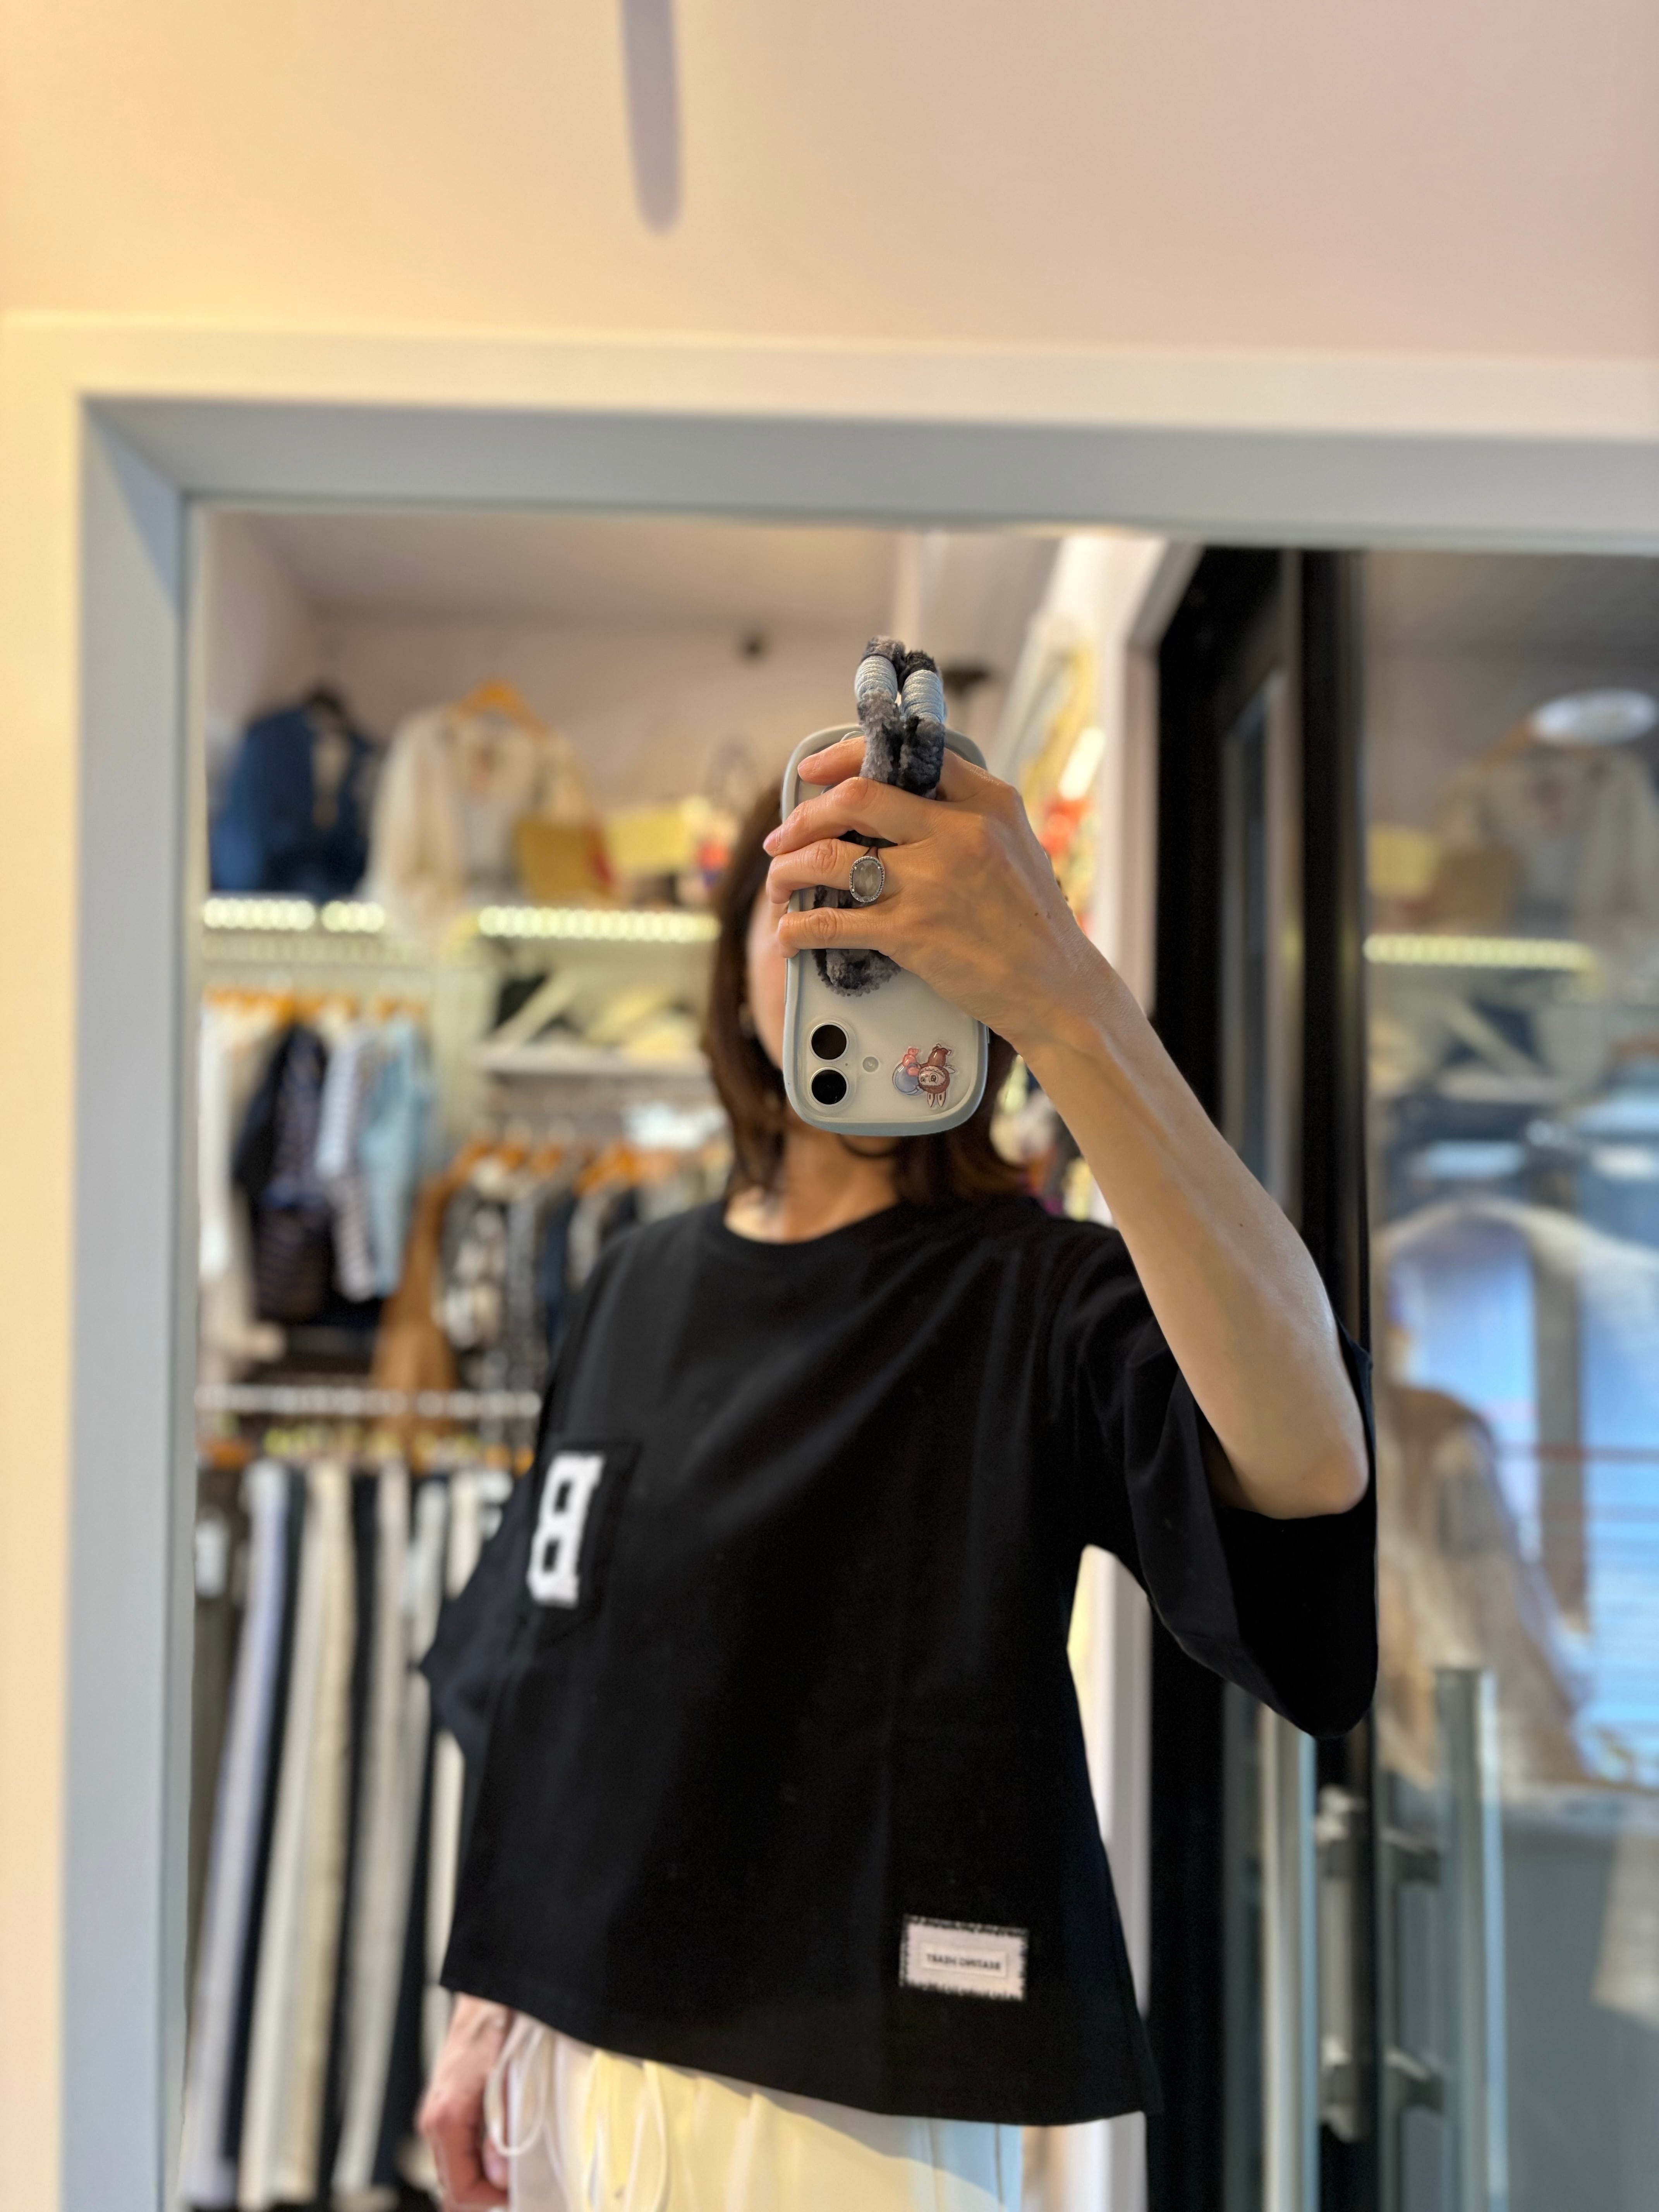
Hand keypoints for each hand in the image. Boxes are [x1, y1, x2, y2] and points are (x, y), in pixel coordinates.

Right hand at [420, 1996, 513, 2209]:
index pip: (460, 2191)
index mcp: (446, 2121)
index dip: (490, 2201)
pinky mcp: (445, 2105)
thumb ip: (502, 2131)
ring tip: (515, 2167)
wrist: (489, 1991)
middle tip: (520, 2185)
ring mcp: (436, 2114)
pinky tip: (500, 2147)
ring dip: (481, 2176)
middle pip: (452, 2186)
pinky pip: (456, 2149)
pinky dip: (475, 2158)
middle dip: (484, 2194)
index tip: (521, 2193)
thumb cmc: (500, 2027)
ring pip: (453, 2170)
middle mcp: (434, 2123)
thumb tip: (499, 2176)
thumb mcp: (508, 2079)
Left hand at [763, 736, 1111, 1058]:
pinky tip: (788, 935)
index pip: (908, 754)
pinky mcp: (910, 932)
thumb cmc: (1032, 920)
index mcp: (986, 801)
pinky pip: (831, 921)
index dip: (846, 756)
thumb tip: (903, 796)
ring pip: (830, 858)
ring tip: (778, 884)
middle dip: (803, 816)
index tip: (814, 769)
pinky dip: (797, 927)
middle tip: (782, 837)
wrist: (1055, 986)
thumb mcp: (1014, 842)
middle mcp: (958, 832)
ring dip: (789, 869)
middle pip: (855, 799)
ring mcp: (931, 882)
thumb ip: (967, 813)